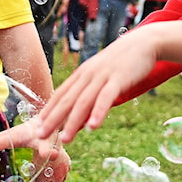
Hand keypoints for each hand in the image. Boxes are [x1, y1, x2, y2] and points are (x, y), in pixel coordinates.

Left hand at [37, 25, 162, 143]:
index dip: (48, 111)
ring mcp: (102, 76)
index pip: (60, 94)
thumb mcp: (101, 76)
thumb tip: (82, 119)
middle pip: (67, 99)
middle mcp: (88, 75)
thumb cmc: (122, 63)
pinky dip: (98, 112)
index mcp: (82, 74)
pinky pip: (106, 97)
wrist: (143, 43)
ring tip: (66, 139)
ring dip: (73, 121)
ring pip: (83, 101)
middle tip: (42, 136)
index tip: (37, 127)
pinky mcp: (118, 79)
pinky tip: (93, 126)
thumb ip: (91, 94)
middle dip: (53, 119)